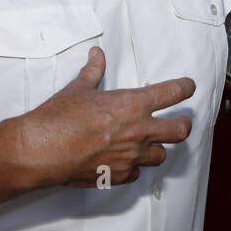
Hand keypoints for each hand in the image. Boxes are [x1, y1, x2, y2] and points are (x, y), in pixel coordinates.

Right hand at [12, 46, 195, 188]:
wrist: (42, 150)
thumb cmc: (59, 118)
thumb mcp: (78, 89)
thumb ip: (94, 71)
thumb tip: (97, 55)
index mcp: (132, 104)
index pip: (173, 93)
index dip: (185, 88)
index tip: (188, 87)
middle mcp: (138, 131)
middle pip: (181, 130)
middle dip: (184, 124)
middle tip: (181, 121)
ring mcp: (131, 156)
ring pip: (162, 155)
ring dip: (157, 148)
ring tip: (149, 144)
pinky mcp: (120, 175)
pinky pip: (138, 173)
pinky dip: (134, 167)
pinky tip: (124, 160)